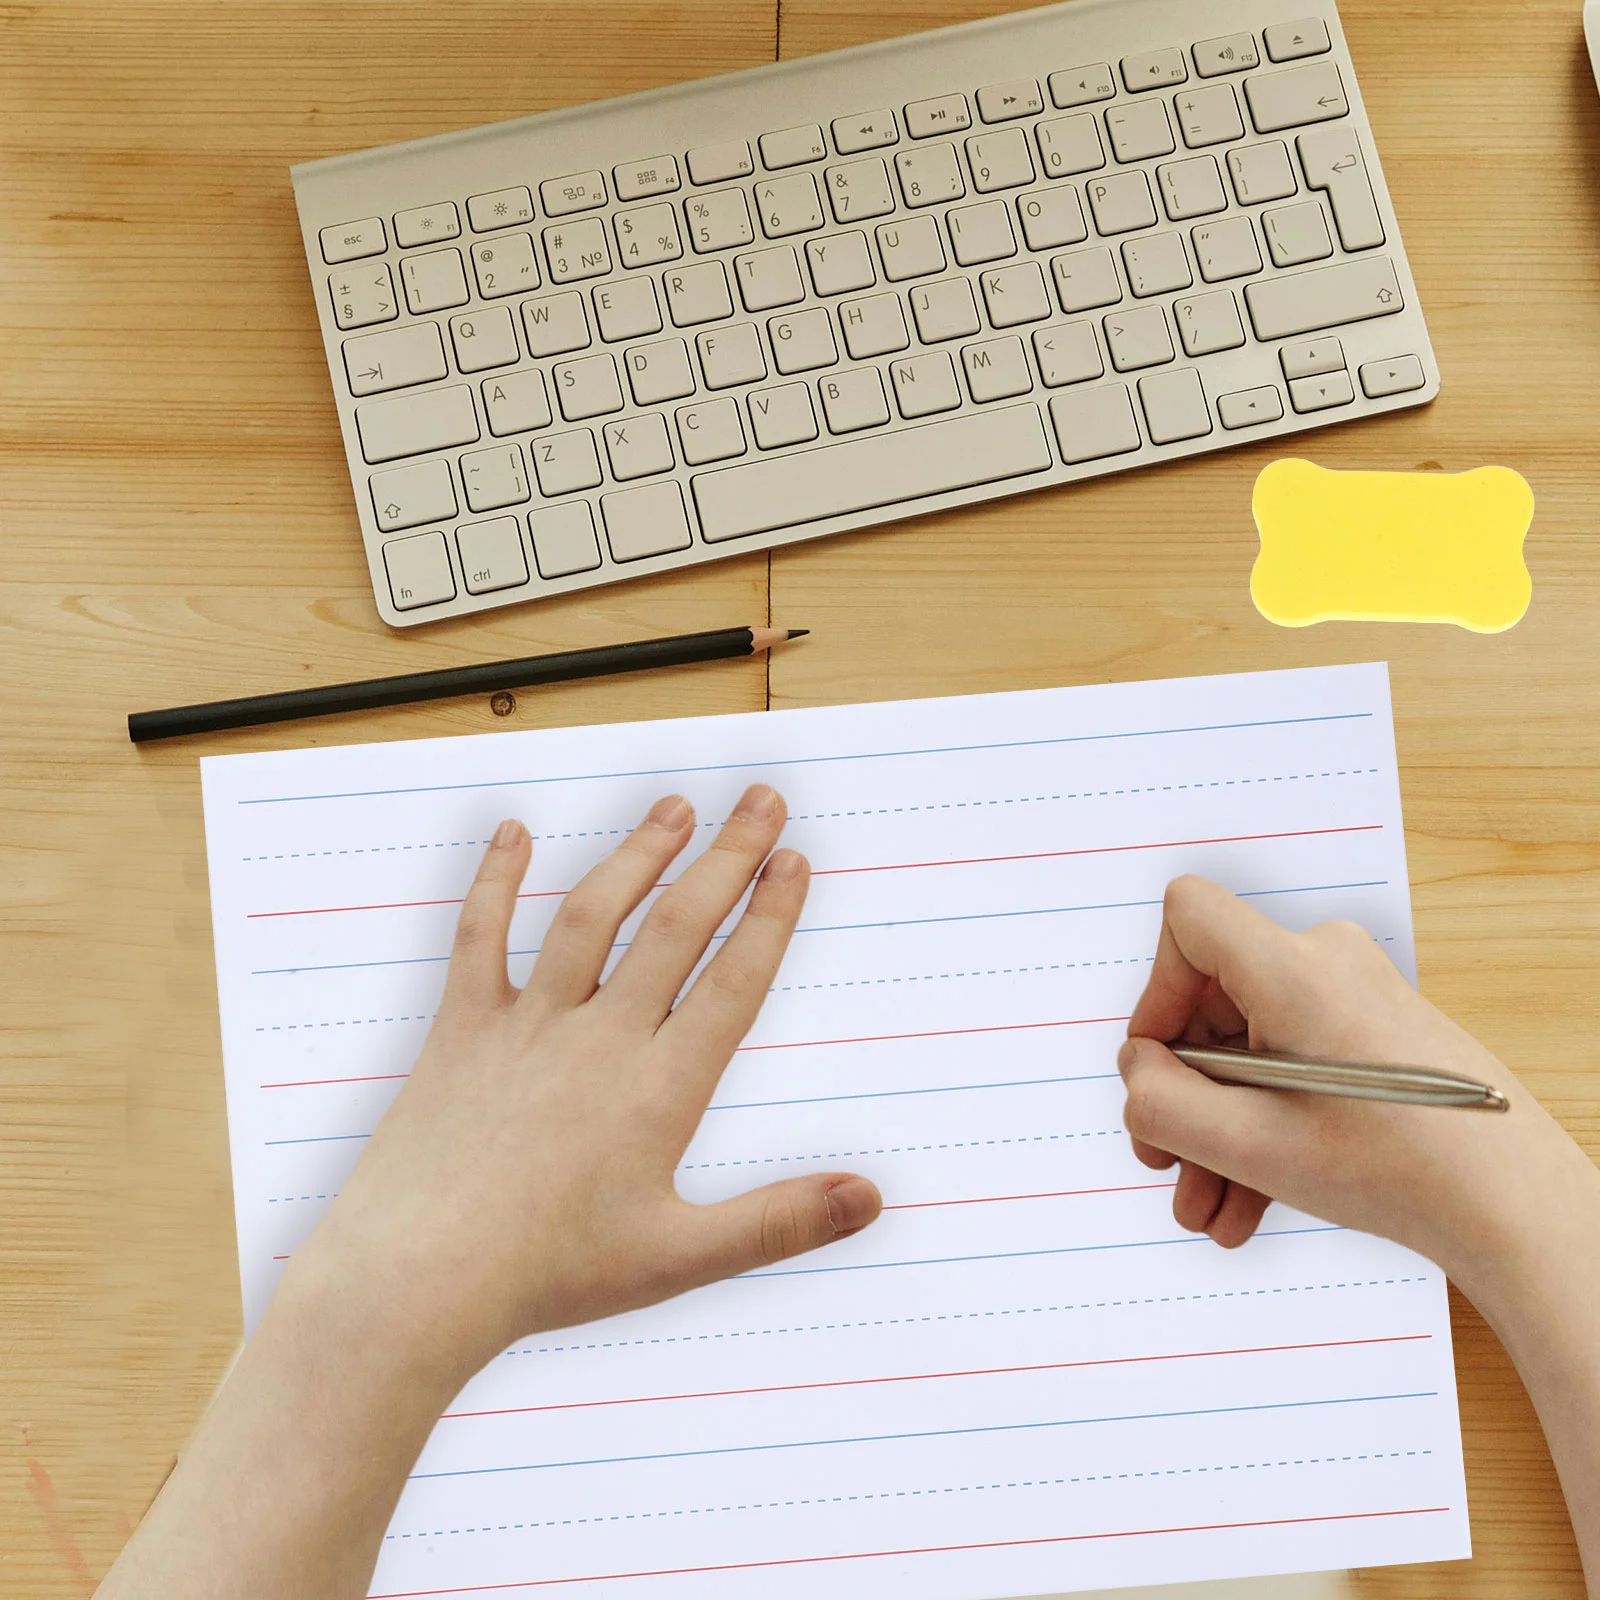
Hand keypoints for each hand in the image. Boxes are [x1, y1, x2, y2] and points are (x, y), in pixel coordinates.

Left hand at [284, 784, 881, 1388]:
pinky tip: (513, 832)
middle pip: (675, 928)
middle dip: (726, 858)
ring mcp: (527, 1026)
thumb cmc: (548, 1276)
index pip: (731, 982)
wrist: (415, 1280)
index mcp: (657, 1089)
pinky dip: (495, 881)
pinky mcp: (463, 1030)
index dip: (769, 916)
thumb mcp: (678, 1258)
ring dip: (638, 855)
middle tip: (762, 800)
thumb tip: (872, 1198)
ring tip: (675, 808)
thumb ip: (781, 1221)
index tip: (795, 859)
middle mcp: (598, 1040)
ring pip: (591, 916)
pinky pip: (479, 938)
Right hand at [1117, 874, 1582, 1281]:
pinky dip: (1261, 1127)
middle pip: (1211, 1004)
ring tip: (1209, 1210)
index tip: (1158, 1065)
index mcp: (1295, 969)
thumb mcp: (1251, 1146)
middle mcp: (1324, 964)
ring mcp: (1351, 998)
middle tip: (1164, 1164)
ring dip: (1217, 1132)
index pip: (1189, 917)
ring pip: (1247, 1051)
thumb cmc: (1401, 1170)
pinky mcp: (1368, 1033)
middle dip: (1182, 1096)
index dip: (1154, 990)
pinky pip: (1287, 1065)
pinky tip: (1245, 1204)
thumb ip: (1162, 1103)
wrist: (1515, 1207)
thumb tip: (1136, 1068)